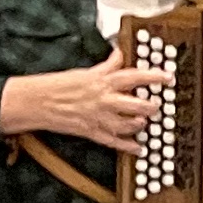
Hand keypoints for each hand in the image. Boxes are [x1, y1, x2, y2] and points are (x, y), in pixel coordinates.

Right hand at [0, 39, 169, 146]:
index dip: (154, 76)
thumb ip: (106, 66)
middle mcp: (105, 100)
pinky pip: (115, 142)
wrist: (35, 101)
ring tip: (144, 121)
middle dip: (152, 106)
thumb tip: (119, 54)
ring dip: (141, 124)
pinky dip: (129, 146)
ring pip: (130, 124)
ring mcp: (99, 118)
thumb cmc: (58, 85)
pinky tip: (139, 148)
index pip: (134, 76)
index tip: (168, 77)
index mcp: (103, 81)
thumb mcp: (85, 71)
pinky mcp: (92, 132)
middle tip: (157, 105)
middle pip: (138, 104)